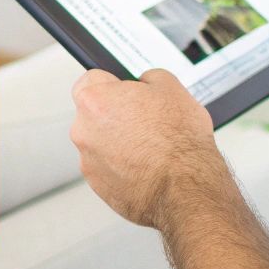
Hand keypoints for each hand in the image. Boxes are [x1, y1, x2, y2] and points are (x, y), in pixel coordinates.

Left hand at [70, 67, 217, 228]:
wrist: (185, 189)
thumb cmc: (178, 144)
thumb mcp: (172, 88)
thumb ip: (149, 79)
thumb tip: (145, 83)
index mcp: (94, 100)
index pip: (91, 79)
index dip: (114, 84)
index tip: (126, 91)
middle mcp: (83, 130)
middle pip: (94, 114)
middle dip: (116, 115)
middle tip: (145, 120)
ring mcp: (88, 161)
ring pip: (101, 143)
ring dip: (119, 143)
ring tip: (151, 147)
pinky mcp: (98, 186)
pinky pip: (108, 168)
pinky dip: (123, 167)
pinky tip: (147, 166)